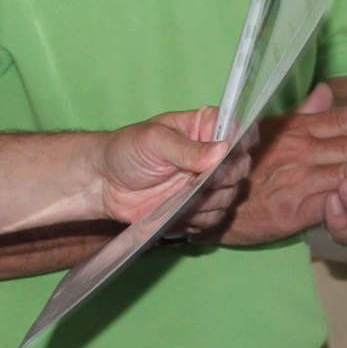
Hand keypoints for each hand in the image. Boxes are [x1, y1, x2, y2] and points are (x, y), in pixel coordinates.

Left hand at [92, 109, 251, 232]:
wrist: (104, 183)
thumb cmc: (127, 150)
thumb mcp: (154, 141)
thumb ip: (187, 148)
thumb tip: (221, 151)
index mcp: (206, 127)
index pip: (240, 130)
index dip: (242, 143)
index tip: (229, 155)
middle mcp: (213, 156)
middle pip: (240, 168)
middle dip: (223, 179)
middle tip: (197, 182)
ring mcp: (206, 184)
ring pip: (230, 196)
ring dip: (210, 202)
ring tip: (181, 198)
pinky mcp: (197, 208)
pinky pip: (213, 218)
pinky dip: (200, 220)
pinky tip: (179, 213)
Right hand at [222, 85, 346, 246]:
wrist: (198, 196)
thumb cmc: (237, 164)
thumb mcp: (267, 132)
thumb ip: (302, 114)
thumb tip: (328, 94)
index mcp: (297, 130)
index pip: (345, 120)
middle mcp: (300, 149)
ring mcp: (298, 177)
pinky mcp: (293, 208)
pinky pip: (332, 200)